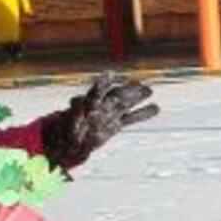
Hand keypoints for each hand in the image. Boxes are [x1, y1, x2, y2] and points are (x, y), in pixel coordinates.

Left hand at [42, 73, 159, 170]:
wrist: (68, 144)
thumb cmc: (65, 134)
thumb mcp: (67, 125)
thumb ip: (74, 113)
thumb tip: (76, 99)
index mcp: (87, 106)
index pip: (97, 92)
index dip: (103, 84)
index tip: (110, 75)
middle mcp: (100, 107)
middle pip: (115, 95)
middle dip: (126, 90)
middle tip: (139, 85)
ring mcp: (109, 115)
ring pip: (126, 104)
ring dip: (137, 98)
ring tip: (150, 91)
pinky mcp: (115, 125)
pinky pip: (130, 118)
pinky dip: (142, 114)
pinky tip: (156, 108)